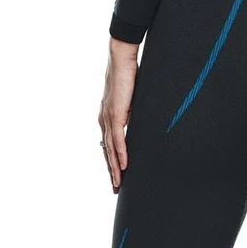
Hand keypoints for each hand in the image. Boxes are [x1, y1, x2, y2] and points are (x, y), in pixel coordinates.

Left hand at [99, 37, 138, 193]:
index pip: (108, 144)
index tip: (117, 175)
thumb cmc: (128, 73)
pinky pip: (117, 139)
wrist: (121, 58)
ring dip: (114, 168)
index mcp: (107, 116)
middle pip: (106, 151)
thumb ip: (134, 110)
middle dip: (111, 171)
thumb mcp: (133, 96)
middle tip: (116, 189)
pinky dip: (120, 154)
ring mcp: (108, 117)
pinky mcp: (114, 113)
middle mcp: (104, 119)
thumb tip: (142, 118)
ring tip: (119, 184)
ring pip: (109, 149)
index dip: (112, 161)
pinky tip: (124, 166)